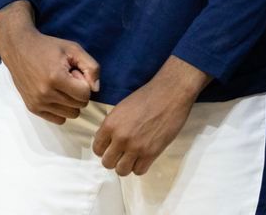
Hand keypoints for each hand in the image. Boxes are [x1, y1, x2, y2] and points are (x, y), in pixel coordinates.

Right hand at [0, 2, 99, 123]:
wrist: (18, 47)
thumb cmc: (47, 47)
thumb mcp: (73, 49)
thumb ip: (91, 67)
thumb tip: (96, 89)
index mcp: (55, 78)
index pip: (85, 94)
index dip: (83, 82)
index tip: (73, 72)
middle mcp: (45, 93)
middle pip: (79, 105)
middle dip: (77, 92)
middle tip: (66, 77)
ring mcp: (37, 102)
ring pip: (71, 114)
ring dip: (70, 101)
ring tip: (59, 86)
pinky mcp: (32, 108)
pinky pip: (59, 119)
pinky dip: (61, 109)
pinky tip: (54, 94)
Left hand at [92, 56, 206, 176]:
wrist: (168, 95)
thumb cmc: (145, 98)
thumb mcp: (120, 110)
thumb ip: (112, 126)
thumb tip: (108, 140)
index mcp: (109, 124)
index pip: (97, 148)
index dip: (103, 149)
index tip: (110, 147)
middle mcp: (120, 138)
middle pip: (107, 163)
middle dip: (112, 159)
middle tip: (120, 154)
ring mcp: (136, 147)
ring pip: (122, 171)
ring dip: (125, 166)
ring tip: (130, 158)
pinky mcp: (152, 153)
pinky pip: (139, 171)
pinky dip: (139, 167)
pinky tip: (142, 158)